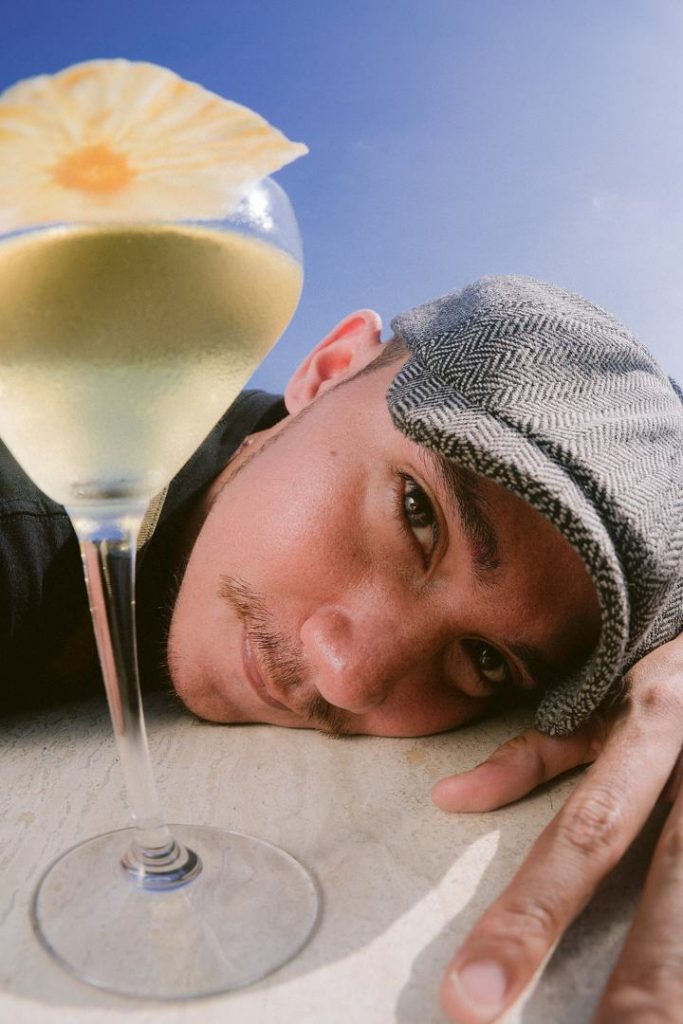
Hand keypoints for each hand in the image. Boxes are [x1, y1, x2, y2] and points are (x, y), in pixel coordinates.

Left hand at [432, 633, 682, 1022]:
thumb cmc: (675, 668)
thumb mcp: (607, 691)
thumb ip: (533, 752)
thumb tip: (447, 800)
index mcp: (652, 726)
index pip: (583, 837)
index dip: (531, 918)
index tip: (472, 996)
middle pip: (674, 894)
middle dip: (640, 993)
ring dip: (682, 990)